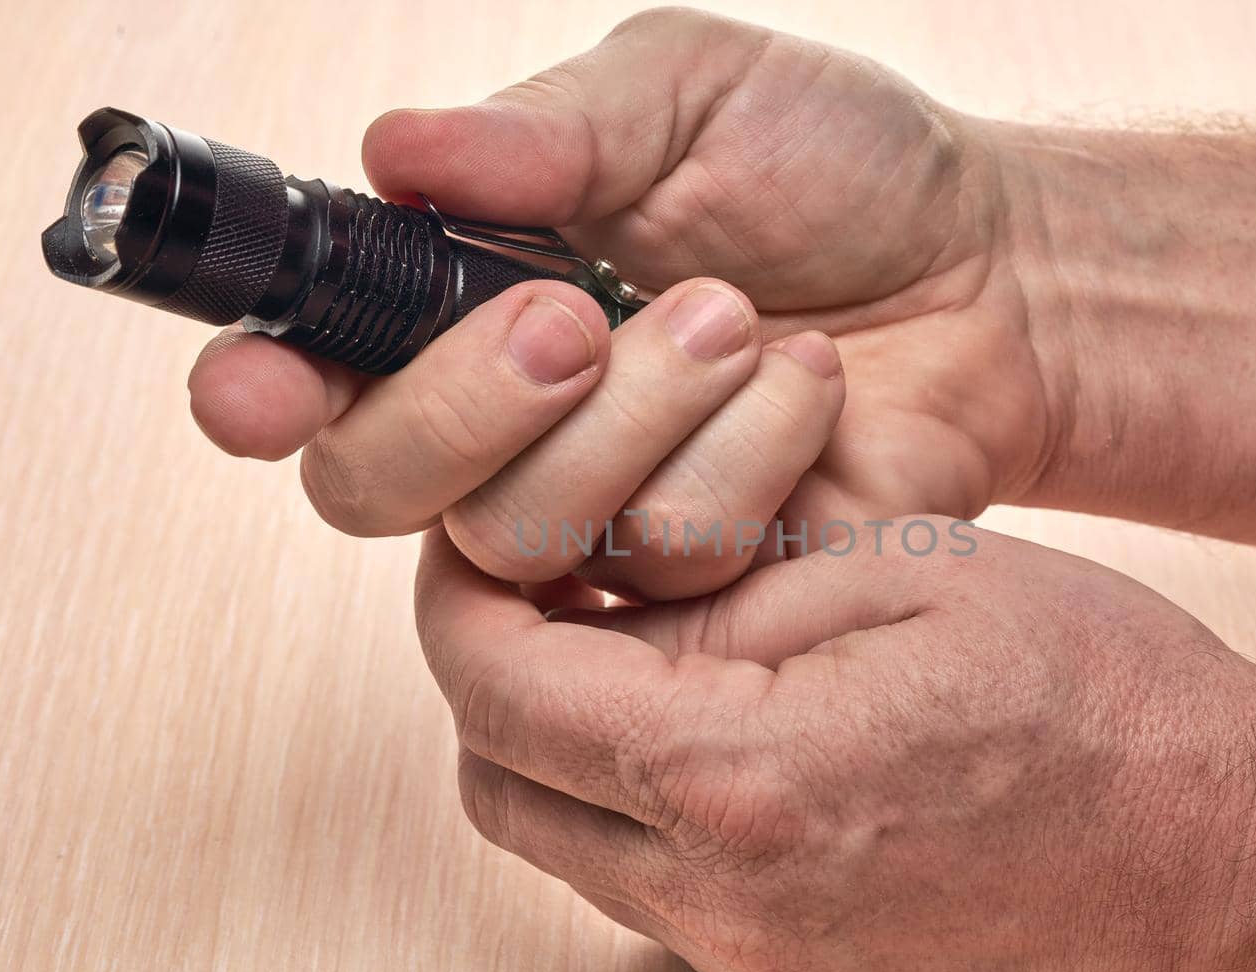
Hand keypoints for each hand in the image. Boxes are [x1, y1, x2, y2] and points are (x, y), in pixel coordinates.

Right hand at [188, 9, 1048, 597]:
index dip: (261, 389)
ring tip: (744, 325)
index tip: (265, 389)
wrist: (994, 276)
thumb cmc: (839, 170)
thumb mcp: (688, 98)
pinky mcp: (697, 588)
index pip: (313, 375)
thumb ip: (542, 137)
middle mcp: (510, 426)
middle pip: (375, 487)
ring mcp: (600, 516)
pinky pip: (666, 558)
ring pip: (524, 534)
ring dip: (644, 411)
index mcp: (468, 300)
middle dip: (465, 404)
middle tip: (574, 316)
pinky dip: (747, 459)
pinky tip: (810, 399)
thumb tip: (396, 154)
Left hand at [413, 517, 1255, 971]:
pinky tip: (716, 724)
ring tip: (644, 644)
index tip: (483, 544)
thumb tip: (600, 587)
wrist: (1236, 861)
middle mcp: (725, 904)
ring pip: (565, 847)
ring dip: (565, 742)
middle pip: (500, 788)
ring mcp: (756, 964)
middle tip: (552, 586)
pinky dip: (640, 802)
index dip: (461, 602)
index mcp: (741, 781)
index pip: (498, 695)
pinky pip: (651, 890)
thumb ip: (719, 583)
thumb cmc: (1102, 701)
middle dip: (494, 676)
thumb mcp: (900, 571)